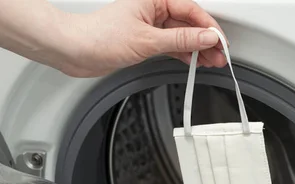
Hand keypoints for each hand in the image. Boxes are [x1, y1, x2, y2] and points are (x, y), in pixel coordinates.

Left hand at [60, 0, 227, 76]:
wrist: (74, 51)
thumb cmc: (99, 36)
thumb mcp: (147, 40)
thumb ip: (180, 39)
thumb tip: (205, 37)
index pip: (191, 10)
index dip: (208, 27)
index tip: (220, 42)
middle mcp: (152, 9)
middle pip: (188, 23)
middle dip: (205, 40)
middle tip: (220, 56)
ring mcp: (149, 25)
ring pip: (181, 36)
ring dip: (196, 49)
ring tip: (211, 62)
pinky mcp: (145, 41)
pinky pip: (171, 45)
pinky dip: (183, 54)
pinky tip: (194, 61)